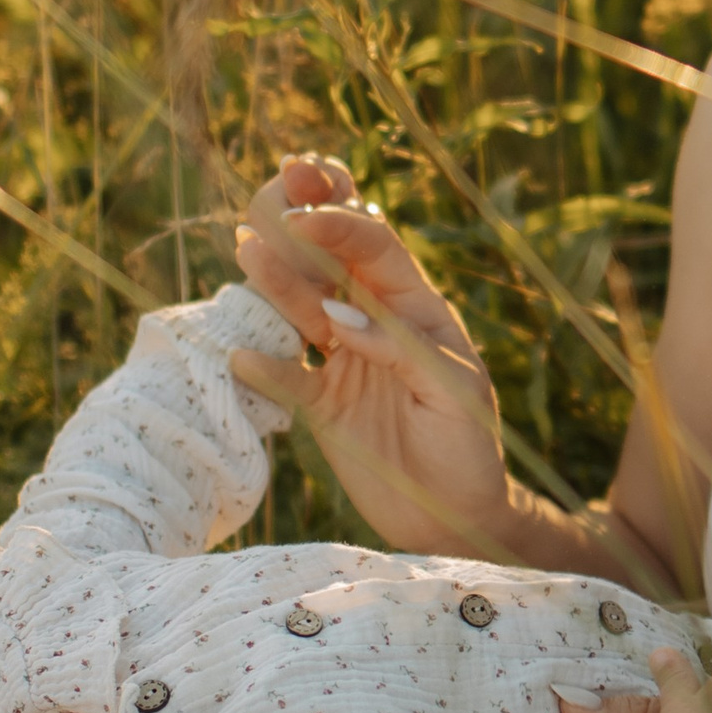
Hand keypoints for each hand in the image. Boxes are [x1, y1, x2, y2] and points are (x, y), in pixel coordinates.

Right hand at [225, 157, 519, 556]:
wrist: (457, 518)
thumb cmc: (470, 445)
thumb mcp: (452, 390)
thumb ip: (398, 348)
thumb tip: (335, 317)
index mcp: (417, 308)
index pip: (374, 248)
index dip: (339, 225)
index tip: (304, 216)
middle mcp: (374, 324)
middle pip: (330, 261)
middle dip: (301, 223)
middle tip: (270, 194)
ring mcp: (343, 363)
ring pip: (300, 309)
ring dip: (275, 282)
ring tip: (245, 249)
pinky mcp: (322, 406)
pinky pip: (286, 377)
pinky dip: (264, 366)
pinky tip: (240, 356)